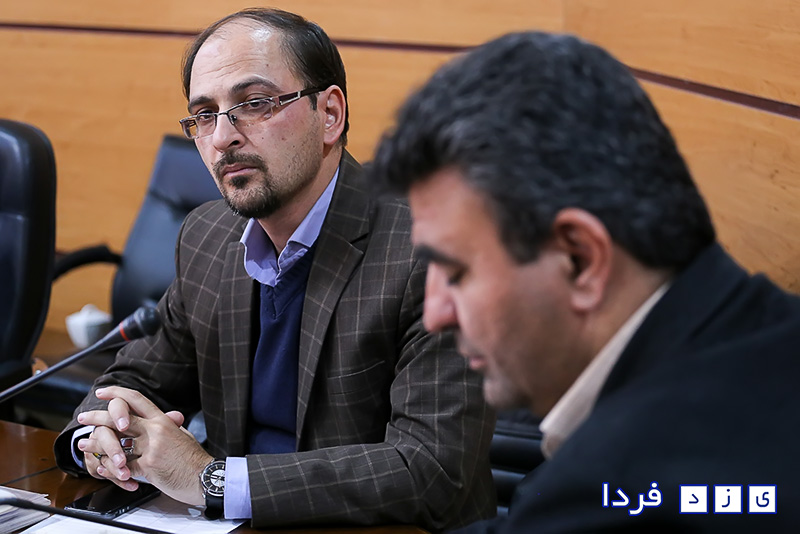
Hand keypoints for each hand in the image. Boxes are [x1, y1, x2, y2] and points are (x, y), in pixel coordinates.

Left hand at [77, 386, 211, 504]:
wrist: (205, 477)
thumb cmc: (195, 459)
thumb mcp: (183, 435)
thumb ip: (171, 426)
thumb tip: (169, 417)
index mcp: (163, 421)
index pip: (137, 400)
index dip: (117, 394)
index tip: (103, 392)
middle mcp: (156, 430)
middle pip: (120, 418)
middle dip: (97, 417)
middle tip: (84, 417)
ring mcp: (152, 447)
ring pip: (116, 443)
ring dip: (97, 445)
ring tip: (85, 445)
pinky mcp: (149, 466)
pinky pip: (122, 466)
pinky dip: (109, 468)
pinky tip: (100, 467)